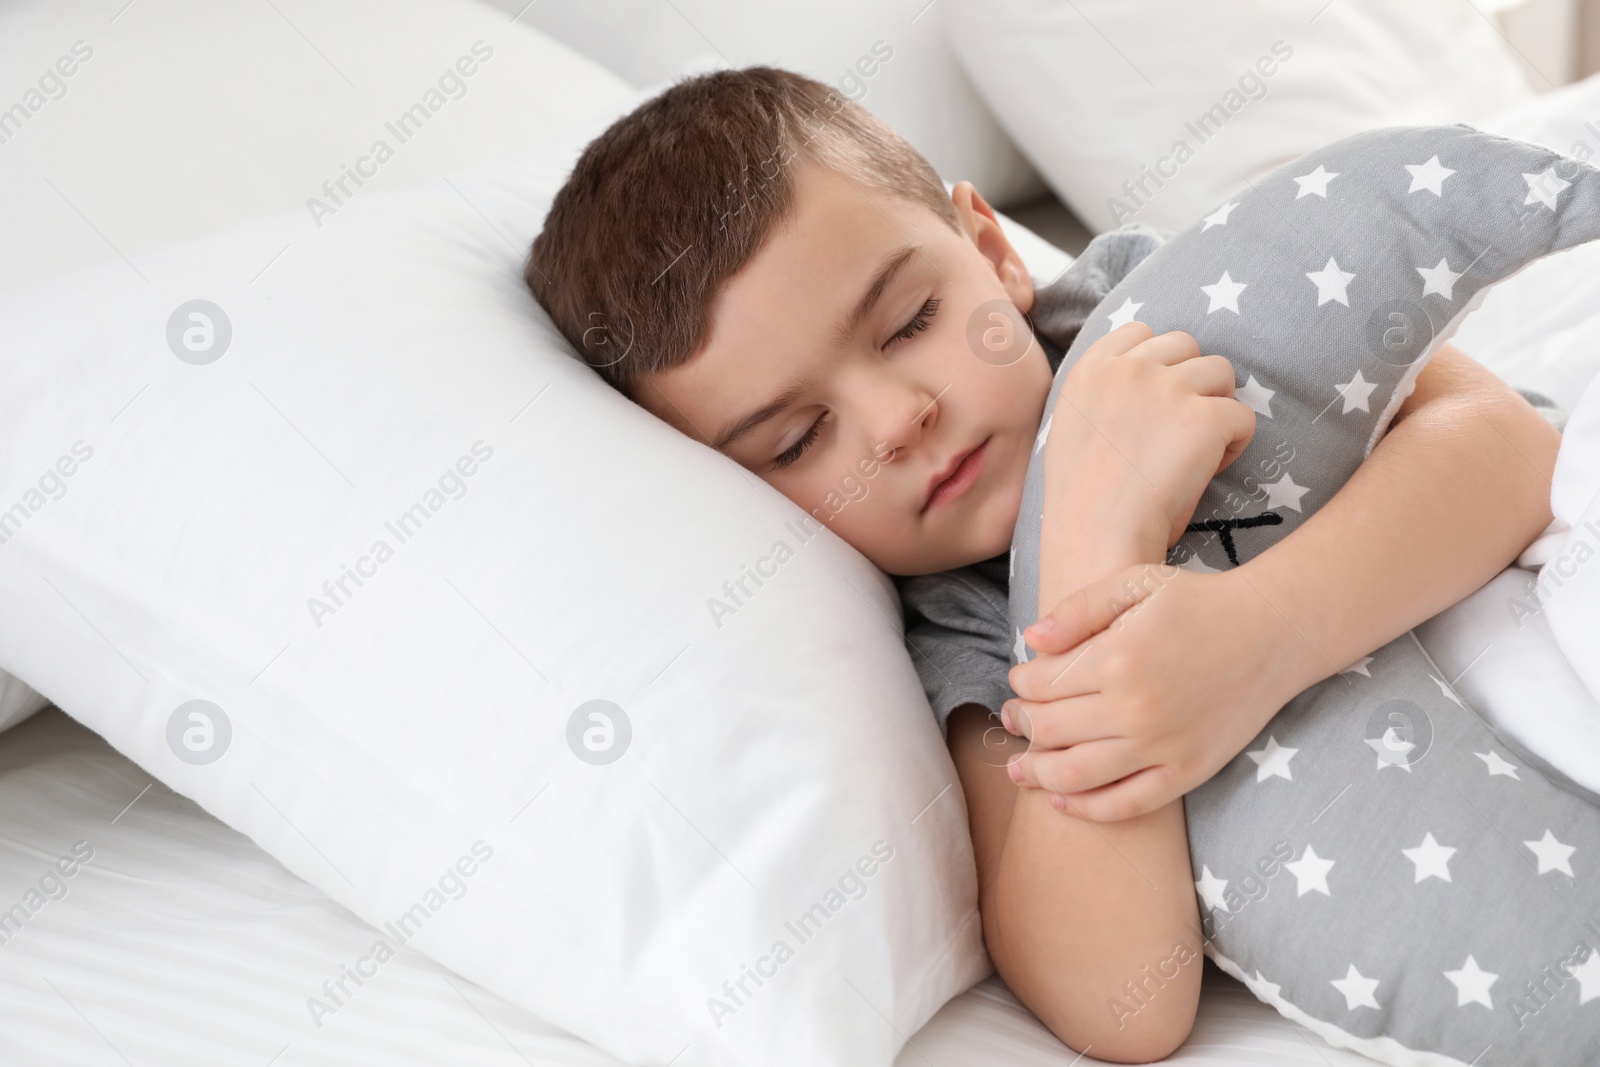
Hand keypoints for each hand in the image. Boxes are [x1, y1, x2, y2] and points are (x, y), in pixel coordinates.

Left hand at [1003, 562, 1303, 821]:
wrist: (1272, 633)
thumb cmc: (1198, 602)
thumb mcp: (1136, 582)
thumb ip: (1079, 609)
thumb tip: (1031, 640)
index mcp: (1117, 658)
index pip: (1042, 684)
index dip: (1020, 684)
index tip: (1019, 680)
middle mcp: (1135, 708)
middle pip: (1051, 730)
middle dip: (1021, 724)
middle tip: (1011, 719)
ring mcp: (1162, 746)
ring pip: (1075, 774)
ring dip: (1037, 772)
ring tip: (1019, 767)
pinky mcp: (1186, 772)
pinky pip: (1124, 804)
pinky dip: (1085, 808)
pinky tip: (1060, 800)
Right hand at [1046, 323, 1255, 553]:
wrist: (1096, 538)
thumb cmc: (1085, 502)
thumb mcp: (1073, 429)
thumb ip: (1103, 394)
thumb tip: (1145, 384)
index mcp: (1090, 369)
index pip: (1141, 332)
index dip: (1159, 365)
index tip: (1157, 404)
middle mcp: (1128, 368)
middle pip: (1186, 344)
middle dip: (1191, 381)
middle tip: (1180, 431)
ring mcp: (1168, 388)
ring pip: (1221, 372)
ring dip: (1216, 407)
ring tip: (1197, 451)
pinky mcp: (1206, 417)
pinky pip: (1243, 415)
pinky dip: (1234, 444)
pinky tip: (1209, 472)